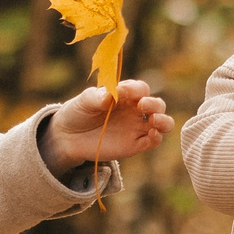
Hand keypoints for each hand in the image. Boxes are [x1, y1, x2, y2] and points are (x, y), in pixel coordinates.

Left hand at [40, 78, 173, 175]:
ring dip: (163, 120)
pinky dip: (157, 138)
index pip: (141, 88)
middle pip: (157, 105)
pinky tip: (151, 134)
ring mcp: (137, 128)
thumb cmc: (79, 112)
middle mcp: (136, 110)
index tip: (123, 91)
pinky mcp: (135, 145)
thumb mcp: (85, 101)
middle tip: (141, 105)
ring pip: (162, 123)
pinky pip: (153, 141)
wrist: (69, 136)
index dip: (136, 89)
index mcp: (126, 95)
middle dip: (154, 104)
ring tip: (154, 120)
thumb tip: (111, 95)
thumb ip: (98, 97)